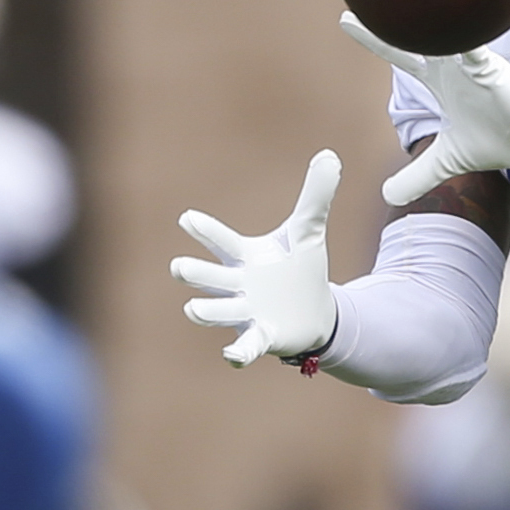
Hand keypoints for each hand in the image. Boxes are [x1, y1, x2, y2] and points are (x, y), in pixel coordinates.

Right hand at [171, 149, 340, 365]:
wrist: (314, 312)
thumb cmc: (299, 269)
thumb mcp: (308, 231)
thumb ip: (316, 195)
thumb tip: (330, 155)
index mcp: (244, 256)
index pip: (220, 240)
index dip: (205, 230)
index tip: (187, 218)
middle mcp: (237, 284)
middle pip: (209, 277)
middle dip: (194, 273)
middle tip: (179, 267)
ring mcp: (245, 312)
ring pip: (219, 311)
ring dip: (206, 311)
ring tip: (193, 308)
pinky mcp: (261, 335)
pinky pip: (245, 345)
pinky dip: (238, 351)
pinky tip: (231, 355)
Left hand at [338, 13, 509, 203]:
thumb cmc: (496, 140)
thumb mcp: (447, 161)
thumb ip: (418, 175)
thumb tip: (388, 197)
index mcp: (440, 81)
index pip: (399, 54)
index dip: (374, 38)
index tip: (346, 19)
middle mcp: (451, 67)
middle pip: (415, 34)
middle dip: (393, 14)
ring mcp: (470, 66)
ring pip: (443, 35)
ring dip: (426, 19)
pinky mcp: (491, 72)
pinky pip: (475, 51)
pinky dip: (464, 41)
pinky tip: (453, 23)